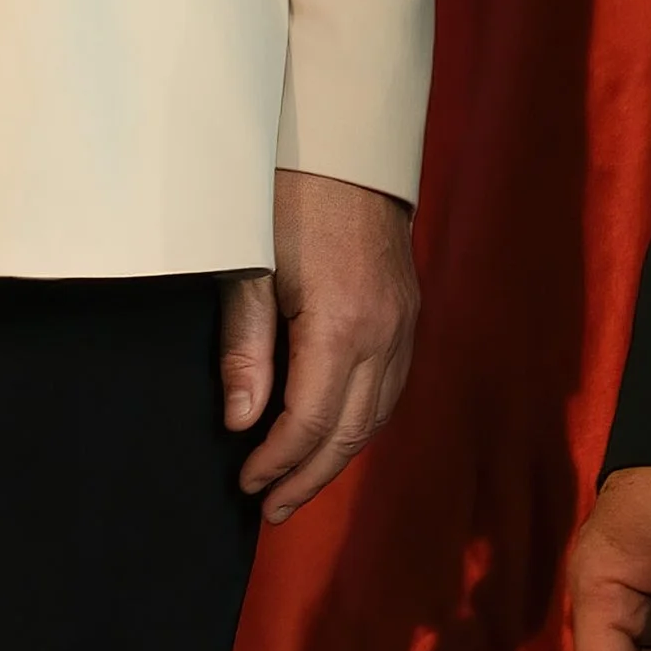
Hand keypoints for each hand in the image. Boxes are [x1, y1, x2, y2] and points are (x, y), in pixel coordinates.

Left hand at [218, 168, 417, 520]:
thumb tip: (241, 421)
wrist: (344, 142)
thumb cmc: (288, 196)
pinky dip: (362, 421)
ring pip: (377, 415)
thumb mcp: (250, 267)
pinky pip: (391, 387)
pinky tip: (335, 432)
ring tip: (298, 483)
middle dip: (308, 477)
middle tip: (270, 508)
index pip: (310, 422)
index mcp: (341, 323)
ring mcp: (404, 321)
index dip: (276, 461)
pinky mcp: (408, 310)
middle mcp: (384, 331)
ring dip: (338, 456)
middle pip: (350, 432)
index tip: (246, 482)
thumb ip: (246, 348)